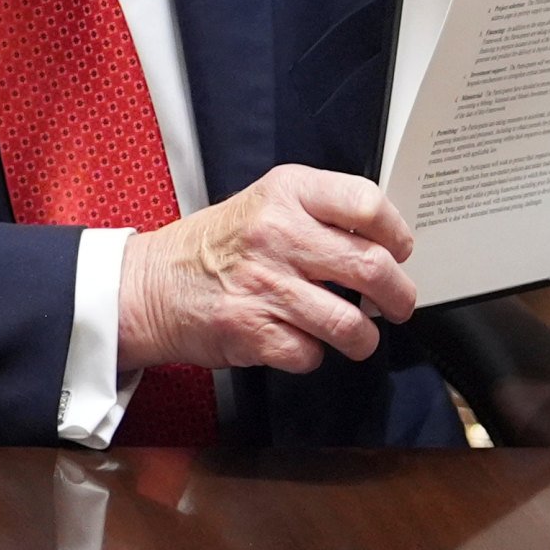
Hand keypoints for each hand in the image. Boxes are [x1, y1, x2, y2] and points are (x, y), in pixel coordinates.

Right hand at [117, 166, 419, 374]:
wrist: (151, 284)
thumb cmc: (216, 247)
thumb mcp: (266, 203)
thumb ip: (320, 214)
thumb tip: (385, 244)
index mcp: (286, 193)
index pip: (367, 204)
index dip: (396, 234)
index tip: (398, 251)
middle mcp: (277, 234)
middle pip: (371, 267)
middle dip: (398, 296)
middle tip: (396, 304)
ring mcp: (264, 284)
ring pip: (349, 323)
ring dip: (363, 338)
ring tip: (356, 336)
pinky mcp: (251, 329)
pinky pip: (310, 354)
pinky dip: (312, 356)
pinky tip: (300, 342)